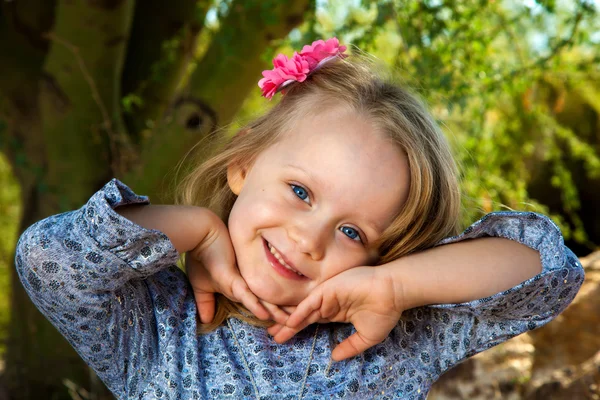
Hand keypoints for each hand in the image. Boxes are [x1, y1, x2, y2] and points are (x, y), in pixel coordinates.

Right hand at [185, 210, 287, 324]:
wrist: (201, 236)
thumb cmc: (202, 257)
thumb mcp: (202, 285)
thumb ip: (206, 302)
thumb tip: (206, 320)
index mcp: (242, 286)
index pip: (261, 303)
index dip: (274, 313)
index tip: (288, 323)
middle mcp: (246, 283)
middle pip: (267, 302)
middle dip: (282, 313)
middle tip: (298, 323)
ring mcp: (242, 279)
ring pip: (262, 300)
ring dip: (276, 312)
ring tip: (291, 322)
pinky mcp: (232, 277)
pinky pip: (247, 294)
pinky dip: (256, 305)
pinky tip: (266, 315)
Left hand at [269, 266, 404, 360]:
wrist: (393, 292)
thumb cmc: (384, 311)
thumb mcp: (366, 336)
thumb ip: (350, 347)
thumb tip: (334, 357)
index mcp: (337, 312)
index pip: (313, 321)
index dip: (299, 329)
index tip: (286, 338)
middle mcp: (329, 303)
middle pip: (304, 317)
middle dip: (288, 327)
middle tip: (273, 336)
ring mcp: (328, 295)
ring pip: (303, 311)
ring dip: (289, 321)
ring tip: (274, 332)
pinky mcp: (328, 289)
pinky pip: (310, 303)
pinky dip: (299, 313)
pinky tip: (289, 323)